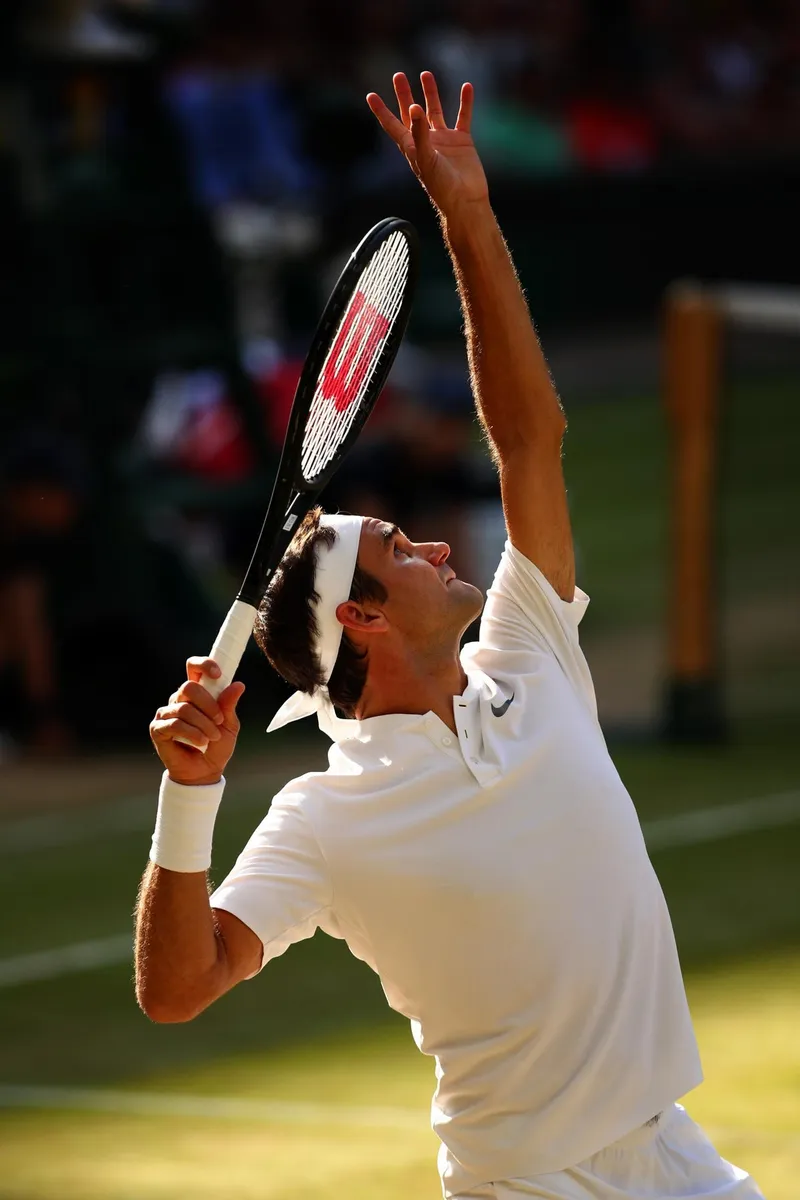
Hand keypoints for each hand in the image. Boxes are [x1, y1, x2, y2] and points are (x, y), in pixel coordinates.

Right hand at [150, 657, 244, 786]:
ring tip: (212, 738)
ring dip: (203, 724)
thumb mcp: (229, 725)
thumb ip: (229, 705)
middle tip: (219, 721)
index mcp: (196, 694)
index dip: (204, 665)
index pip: (193, 668)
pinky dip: (192, 734)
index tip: (218, 674)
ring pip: (184, 708)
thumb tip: (238, 685)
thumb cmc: (216, 746)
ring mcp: (166, 713)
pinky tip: (200, 742)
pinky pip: (174, 724)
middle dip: (208, 704)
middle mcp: (179, 700)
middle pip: (189, 687)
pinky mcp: (158, 728)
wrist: (205, 771)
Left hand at [367, 72, 488, 217]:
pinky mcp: (462, 141)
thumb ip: (419, 133)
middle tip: (398, 76)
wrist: (465, 201)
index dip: (381, 111)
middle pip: (411, 113)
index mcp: (411, 147)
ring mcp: (444, 140)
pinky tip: (467, 87)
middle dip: (404, 95)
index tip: (370, 95)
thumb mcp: (426, 158)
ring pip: (435, 111)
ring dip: (430, 93)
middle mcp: (425, 141)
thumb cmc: (441, 186)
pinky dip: (465, 102)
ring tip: (426, 74)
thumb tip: (414, 107)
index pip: (392, 125)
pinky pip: (463, 116)